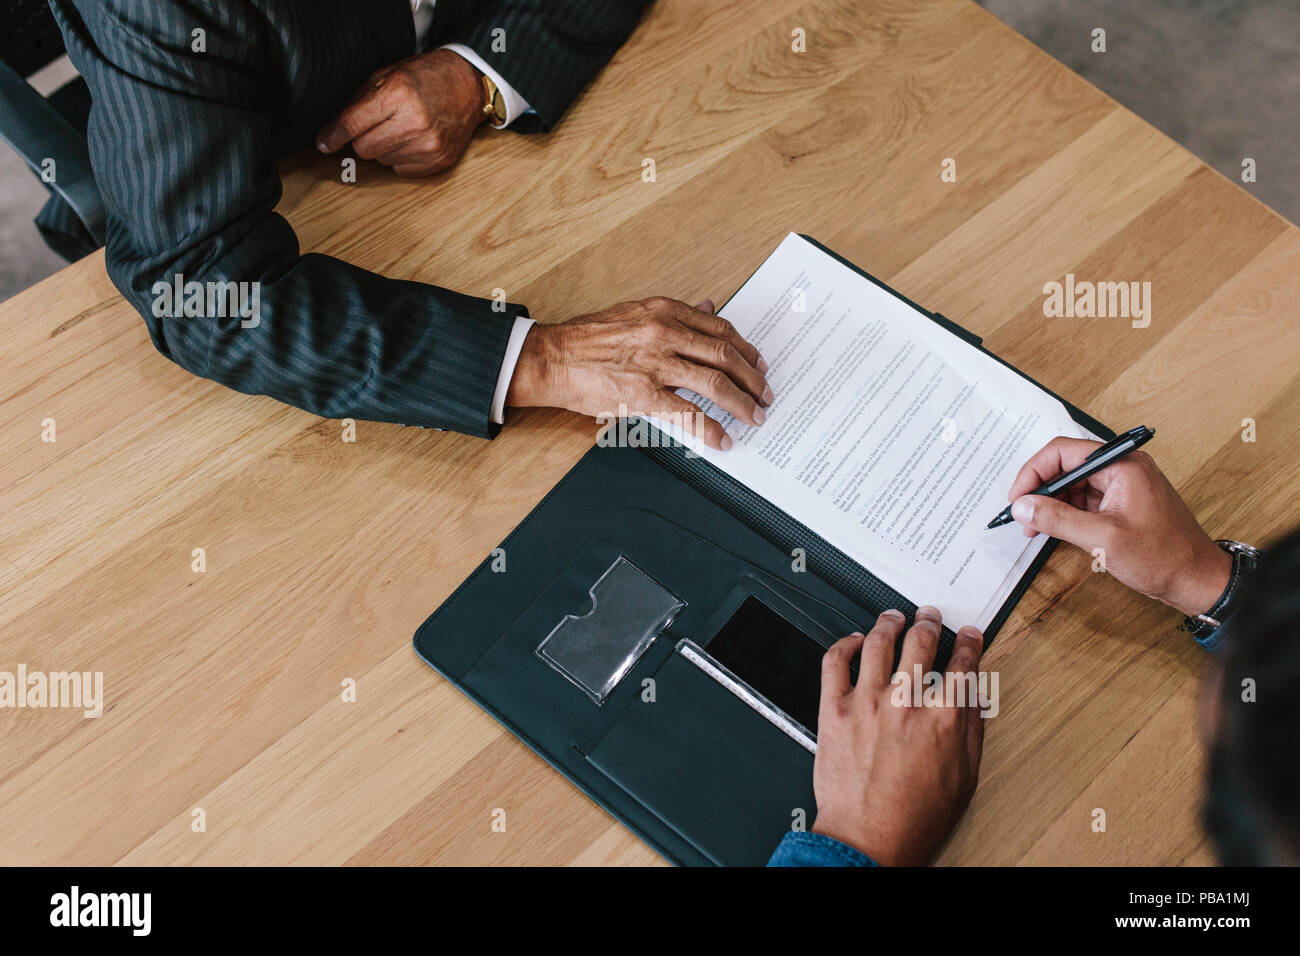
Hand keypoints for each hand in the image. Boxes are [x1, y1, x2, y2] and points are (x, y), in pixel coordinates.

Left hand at [315, 49, 485, 175]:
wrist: (468, 86)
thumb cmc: (426, 77)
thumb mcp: (388, 75)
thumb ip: (359, 100)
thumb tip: (333, 130)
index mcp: (399, 94)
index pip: (353, 125)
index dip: (333, 136)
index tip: (324, 144)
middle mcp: (414, 122)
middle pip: (364, 149)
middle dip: (363, 139)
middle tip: (376, 125)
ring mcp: (429, 145)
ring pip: (382, 161)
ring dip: (384, 148)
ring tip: (401, 129)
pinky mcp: (439, 160)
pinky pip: (401, 170)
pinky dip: (401, 158)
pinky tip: (413, 140)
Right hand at [505, 297, 773, 449]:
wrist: (552, 357)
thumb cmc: (589, 338)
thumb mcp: (636, 312)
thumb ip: (675, 313)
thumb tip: (708, 307)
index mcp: (664, 311)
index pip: (719, 329)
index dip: (745, 349)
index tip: (758, 363)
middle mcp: (665, 333)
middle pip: (725, 356)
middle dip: (753, 378)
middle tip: (766, 393)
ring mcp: (656, 364)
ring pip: (715, 383)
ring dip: (742, 402)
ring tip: (755, 416)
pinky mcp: (643, 394)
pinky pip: (688, 413)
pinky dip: (711, 428)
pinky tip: (723, 438)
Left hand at [812, 608, 985, 864]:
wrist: (868, 838)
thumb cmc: (913, 818)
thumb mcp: (963, 778)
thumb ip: (970, 732)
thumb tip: (974, 701)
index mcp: (943, 718)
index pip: (963, 664)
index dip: (969, 644)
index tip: (969, 636)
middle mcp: (905, 703)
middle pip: (921, 643)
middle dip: (930, 624)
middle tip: (930, 617)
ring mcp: (867, 702)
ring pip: (879, 643)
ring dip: (889, 623)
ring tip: (893, 617)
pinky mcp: (834, 709)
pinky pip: (835, 662)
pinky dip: (844, 644)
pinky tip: (853, 640)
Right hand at [1007, 436, 1230, 616]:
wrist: (1197, 580)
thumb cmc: (1163, 557)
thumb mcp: (1103, 538)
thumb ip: (1058, 519)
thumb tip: (1022, 507)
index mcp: (1122, 465)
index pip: (1064, 452)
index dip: (1034, 472)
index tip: (1017, 498)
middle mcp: (1122, 469)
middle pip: (1066, 466)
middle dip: (1039, 490)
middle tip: (1022, 515)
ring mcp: (1122, 486)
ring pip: (1072, 484)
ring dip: (1050, 504)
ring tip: (1034, 527)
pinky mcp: (1120, 504)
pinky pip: (1083, 500)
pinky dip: (1065, 513)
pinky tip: (1053, 529)